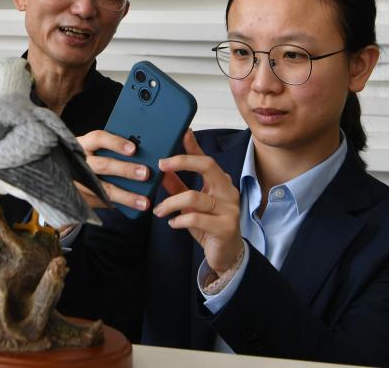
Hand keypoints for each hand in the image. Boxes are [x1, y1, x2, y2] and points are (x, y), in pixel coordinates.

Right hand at [76, 129, 151, 210]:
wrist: (66, 178)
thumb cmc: (90, 158)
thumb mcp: (95, 150)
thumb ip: (112, 150)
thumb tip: (140, 154)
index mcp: (83, 144)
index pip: (98, 139)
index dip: (116, 143)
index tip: (133, 149)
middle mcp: (77, 162)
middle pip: (103, 165)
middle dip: (126, 169)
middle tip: (145, 173)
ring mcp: (77, 182)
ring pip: (104, 189)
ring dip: (126, 196)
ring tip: (144, 201)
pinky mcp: (80, 199)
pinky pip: (102, 202)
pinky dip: (118, 205)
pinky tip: (132, 207)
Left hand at [154, 129, 242, 274]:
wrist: (227, 254)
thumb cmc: (208, 224)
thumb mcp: (190, 203)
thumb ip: (177, 185)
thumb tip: (161, 169)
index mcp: (220, 182)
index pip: (205, 158)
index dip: (193, 145)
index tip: (181, 133)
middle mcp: (228, 190)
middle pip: (207, 166)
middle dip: (182, 162)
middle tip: (161, 165)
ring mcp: (230, 208)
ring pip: (194, 196)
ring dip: (170, 203)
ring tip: (159, 210)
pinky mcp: (226, 227)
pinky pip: (196, 218)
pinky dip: (179, 220)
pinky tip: (172, 223)